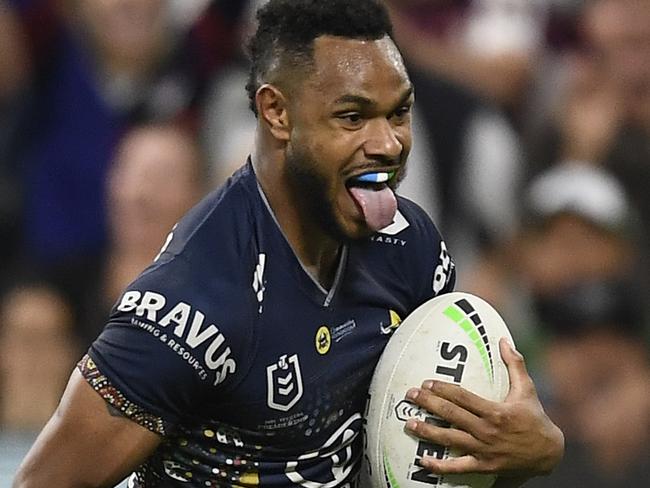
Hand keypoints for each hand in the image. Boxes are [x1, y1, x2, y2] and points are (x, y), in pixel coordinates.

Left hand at [403, 338, 563, 478]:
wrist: (549, 454)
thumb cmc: (534, 418)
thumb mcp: (527, 389)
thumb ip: (515, 364)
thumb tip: (505, 340)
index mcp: (495, 412)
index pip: (463, 398)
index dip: (443, 390)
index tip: (426, 382)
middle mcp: (487, 431)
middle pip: (451, 415)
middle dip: (428, 404)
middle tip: (411, 395)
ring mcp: (484, 450)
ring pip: (450, 440)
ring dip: (428, 432)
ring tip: (409, 424)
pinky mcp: (484, 467)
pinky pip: (458, 468)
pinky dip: (440, 467)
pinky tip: (423, 461)